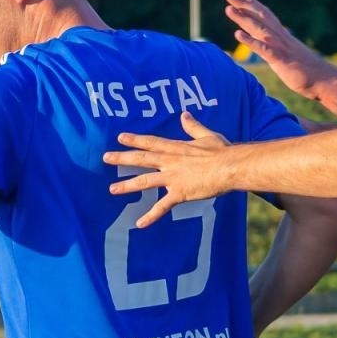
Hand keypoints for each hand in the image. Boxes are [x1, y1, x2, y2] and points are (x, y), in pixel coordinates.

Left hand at [103, 111, 234, 227]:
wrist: (230, 167)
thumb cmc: (222, 151)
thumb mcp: (206, 135)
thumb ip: (193, 126)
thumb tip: (184, 114)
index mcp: (176, 148)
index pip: (151, 142)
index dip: (135, 139)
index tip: (120, 137)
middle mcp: (170, 162)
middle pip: (141, 159)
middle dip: (122, 158)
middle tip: (106, 158)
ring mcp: (173, 178)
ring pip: (145, 181)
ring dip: (127, 185)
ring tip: (112, 189)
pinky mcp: (180, 193)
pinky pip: (162, 206)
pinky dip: (151, 216)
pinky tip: (139, 224)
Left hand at [226, 0, 332, 95]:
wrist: (325, 81)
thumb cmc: (307, 72)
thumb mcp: (288, 56)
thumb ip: (277, 48)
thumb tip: (266, 44)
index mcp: (282, 36)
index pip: (265, 16)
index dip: (252, 5)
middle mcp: (281, 37)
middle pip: (261, 16)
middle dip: (244, 4)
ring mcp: (281, 47)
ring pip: (260, 29)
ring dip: (243, 18)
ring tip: (228, 9)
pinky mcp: (281, 60)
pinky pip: (263, 49)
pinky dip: (250, 41)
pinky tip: (238, 34)